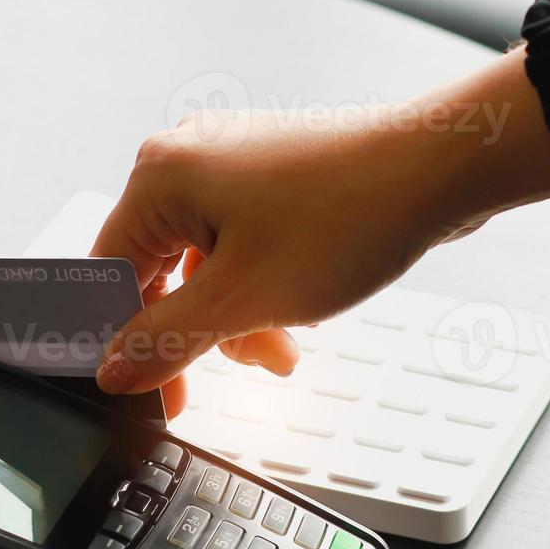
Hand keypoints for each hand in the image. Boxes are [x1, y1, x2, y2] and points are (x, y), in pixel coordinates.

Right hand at [91, 49, 549, 412]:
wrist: (439, 169)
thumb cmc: (350, 214)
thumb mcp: (241, 300)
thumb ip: (165, 342)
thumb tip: (115, 370)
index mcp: (159, 176)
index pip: (109, 274)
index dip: (127, 342)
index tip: (155, 390)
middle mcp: (188, 158)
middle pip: (160, 272)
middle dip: (201, 331)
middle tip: (239, 367)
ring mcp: (233, 162)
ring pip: (206, 266)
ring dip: (239, 317)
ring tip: (284, 345)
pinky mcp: (272, 174)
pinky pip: (242, 245)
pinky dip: (262, 287)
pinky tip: (297, 312)